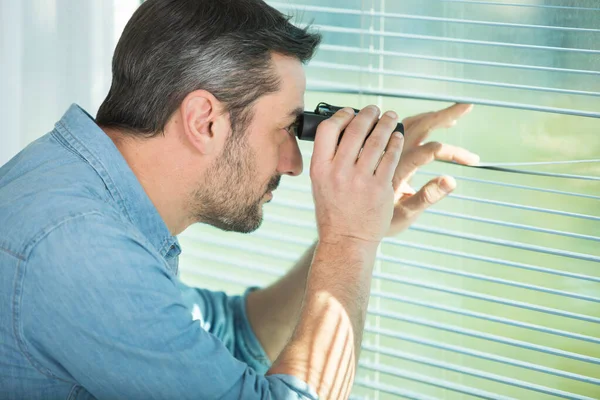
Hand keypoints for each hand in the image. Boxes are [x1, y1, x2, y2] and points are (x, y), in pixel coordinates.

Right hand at [310, 105, 403, 244]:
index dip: (341, 115)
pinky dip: (395, 143)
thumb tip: (343, 130)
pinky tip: (397, 137)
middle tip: (375, 109)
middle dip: (368, 114)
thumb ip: (329, 159)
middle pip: (355, 130)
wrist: (347, 240)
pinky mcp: (380, 188)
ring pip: (376, 141)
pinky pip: (391, 157)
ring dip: (386, 124)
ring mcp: (361, 180)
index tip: (351, 112)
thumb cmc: (333, 211)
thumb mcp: (320, 183)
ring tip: (390, 117)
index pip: (328, 130)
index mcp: (320, 169)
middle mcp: (339, 172)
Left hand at [386, 103, 479, 236]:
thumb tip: (451, 180)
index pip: (421, 153)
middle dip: (443, 116)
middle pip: (416, 127)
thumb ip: (427, 197)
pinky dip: (423, 122)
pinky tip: (438, 122)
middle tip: (466, 108)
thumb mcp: (404, 214)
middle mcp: (389, 157)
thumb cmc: (376, 221)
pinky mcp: (387, 152)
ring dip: (434, 118)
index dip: (447, 153)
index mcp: (393, 173)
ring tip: (456, 115)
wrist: (351, 224)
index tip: (470, 158)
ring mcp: (388, 152)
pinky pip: (404, 130)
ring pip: (410, 125)